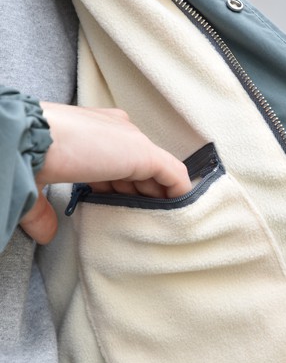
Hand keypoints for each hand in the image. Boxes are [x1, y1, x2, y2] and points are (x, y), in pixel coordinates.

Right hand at [20, 104, 190, 244]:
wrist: (31, 137)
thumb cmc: (28, 154)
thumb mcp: (41, 179)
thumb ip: (46, 206)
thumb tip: (46, 233)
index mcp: (94, 128)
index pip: (117, 159)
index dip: (117, 187)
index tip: (111, 206)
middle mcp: (117, 128)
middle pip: (139, 167)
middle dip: (139, 194)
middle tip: (137, 220)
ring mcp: (132, 139)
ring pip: (157, 172)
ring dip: (158, 197)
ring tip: (159, 222)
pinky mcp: (144, 153)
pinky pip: (174, 176)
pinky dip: (179, 194)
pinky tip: (179, 213)